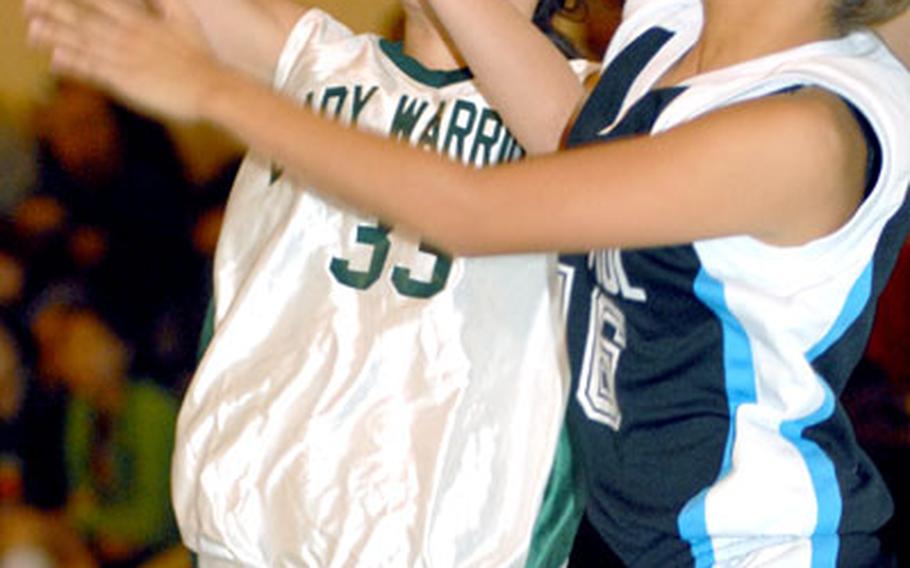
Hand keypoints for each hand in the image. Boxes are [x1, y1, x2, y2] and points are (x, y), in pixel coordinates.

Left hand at [25, 0, 228, 121]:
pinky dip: (74, 64)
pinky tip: (56, 59)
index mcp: (141, 20)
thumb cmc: (201, 55)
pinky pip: (95, 71)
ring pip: (84, 44)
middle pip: (84, 19)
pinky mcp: (126, 82)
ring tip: (32, 28)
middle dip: (55, 10)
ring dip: (56, 35)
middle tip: (29, 5)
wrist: (213, 88)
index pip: (102, 0)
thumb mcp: (184, 17)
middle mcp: (128, 36)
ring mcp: (124, 59)